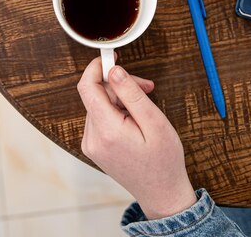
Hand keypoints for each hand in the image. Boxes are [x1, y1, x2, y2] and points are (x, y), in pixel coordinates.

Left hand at [77, 57, 196, 219]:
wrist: (162, 193)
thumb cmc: (163, 161)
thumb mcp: (154, 123)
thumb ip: (132, 95)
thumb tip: (114, 71)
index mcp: (106, 131)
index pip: (87, 88)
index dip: (97, 67)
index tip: (112, 56)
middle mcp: (92, 139)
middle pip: (96, 95)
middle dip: (119, 85)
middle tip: (146, 87)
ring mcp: (91, 145)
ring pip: (98, 105)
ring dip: (119, 98)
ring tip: (144, 106)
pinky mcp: (95, 147)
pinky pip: (100, 118)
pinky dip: (116, 112)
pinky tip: (134, 119)